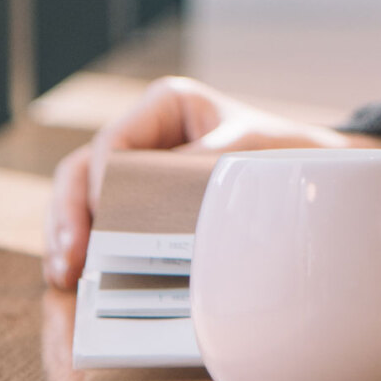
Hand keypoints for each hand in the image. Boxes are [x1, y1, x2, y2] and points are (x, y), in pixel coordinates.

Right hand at [43, 75, 380, 288]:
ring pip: (84, 197)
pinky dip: (91, 244)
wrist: (315, 170)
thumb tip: (162, 201)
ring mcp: (143, 168)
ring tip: (65, 273)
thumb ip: (207, 167)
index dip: (98, 184)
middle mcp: (147, 133)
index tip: (99, 222)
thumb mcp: (250, 152)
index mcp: (167, 105)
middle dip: (70, 214)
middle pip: (85, 170)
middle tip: (70, 259)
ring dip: (70, 233)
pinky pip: (106, 220)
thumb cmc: (285, 151)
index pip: (113, 143)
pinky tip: (81, 274)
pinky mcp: (147, 201)